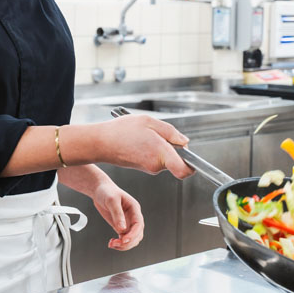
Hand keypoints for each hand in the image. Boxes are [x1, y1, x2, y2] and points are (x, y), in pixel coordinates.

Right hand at [76, 115, 193, 177]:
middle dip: (173, 147)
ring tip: (146, 135)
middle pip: (175, 160)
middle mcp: (156, 165)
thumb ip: (170, 132)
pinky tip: (140, 140)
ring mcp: (148, 168)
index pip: (184, 170)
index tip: (193, 159)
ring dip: (160, 147)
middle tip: (160, 134)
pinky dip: (152, 149)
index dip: (192, 166)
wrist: (100, 142)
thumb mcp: (149, 121)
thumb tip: (184, 142)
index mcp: (160, 153)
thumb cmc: (121, 131)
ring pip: (164, 158)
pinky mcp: (142, 167)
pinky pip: (155, 158)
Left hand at [91, 180, 143, 249]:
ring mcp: (128, 222)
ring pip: (132, 239)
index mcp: (134, 208)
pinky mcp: (121, 226)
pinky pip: (124, 238)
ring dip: (124, 245)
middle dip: (128, 242)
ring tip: (112, 244)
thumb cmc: (107, 191)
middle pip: (137, 234)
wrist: (100, 190)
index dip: (133, 234)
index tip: (124, 240)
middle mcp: (133, 217)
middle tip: (115, 243)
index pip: (138, 224)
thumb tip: (122, 229)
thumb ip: (117, 214)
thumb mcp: (112, 200)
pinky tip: (112, 243)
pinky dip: (119, 243)